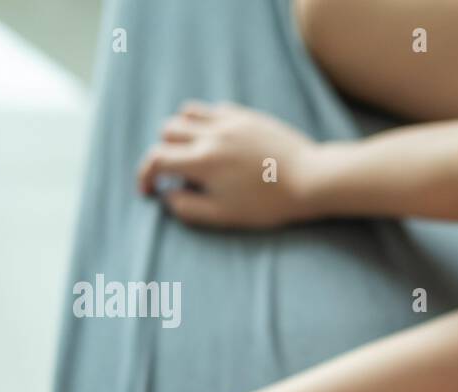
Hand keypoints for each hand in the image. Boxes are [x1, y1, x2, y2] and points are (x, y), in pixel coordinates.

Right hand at [137, 101, 319, 227]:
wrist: (312, 179)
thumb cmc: (270, 204)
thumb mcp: (225, 215)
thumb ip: (189, 208)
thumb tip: (168, 197)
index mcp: (202, 161)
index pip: (156, 159)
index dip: (145, 175)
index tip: (149, 190)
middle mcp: (211, 135)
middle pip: (167, 131)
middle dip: (164, 152)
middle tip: (175, 173)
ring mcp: (230, 121)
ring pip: (187, 113)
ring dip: (181, 131)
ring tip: (192, 152)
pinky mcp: (248, 116)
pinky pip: (213, 109)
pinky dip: (206, 122)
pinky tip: (217, 140)